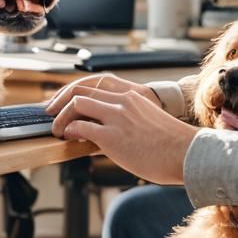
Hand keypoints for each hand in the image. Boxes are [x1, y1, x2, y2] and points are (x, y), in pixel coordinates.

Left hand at [47, 79, 196, 185]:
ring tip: (57, 129)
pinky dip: (69, 131)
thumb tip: (105, 133)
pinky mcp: (111, 136)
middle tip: (49, 112)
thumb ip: (127, 120)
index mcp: (132, 95)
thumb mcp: (148, 122)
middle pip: (81, 89)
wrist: (187, 154)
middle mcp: (122, 101)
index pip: (94, 83)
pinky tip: (68, 138)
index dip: (73, 90)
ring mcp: (116, 117)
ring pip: (76, 104)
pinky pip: (80, 127)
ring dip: (61, 117)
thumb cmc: (171, 145)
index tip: (62, 100)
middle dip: (60, 100)